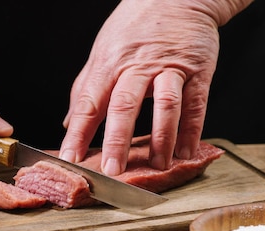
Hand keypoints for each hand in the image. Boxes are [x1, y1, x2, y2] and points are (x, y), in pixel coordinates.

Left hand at [59, 0, 250, 174]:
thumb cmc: (135, 25)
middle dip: (117, 141)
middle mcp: (137, 66)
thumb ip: (85, 88)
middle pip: (124, 106)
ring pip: (165, 105)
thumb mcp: (102, 51)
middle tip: (112, 170)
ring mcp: (168, 67)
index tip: (70, 158)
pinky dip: (192, 130)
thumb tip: (67, 122)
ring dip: (161, 139)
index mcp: (109, 64)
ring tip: (158, 165)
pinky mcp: (198, 69)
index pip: (89, 103)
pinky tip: (186, 152)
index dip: (78, 133)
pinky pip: (196, 103)